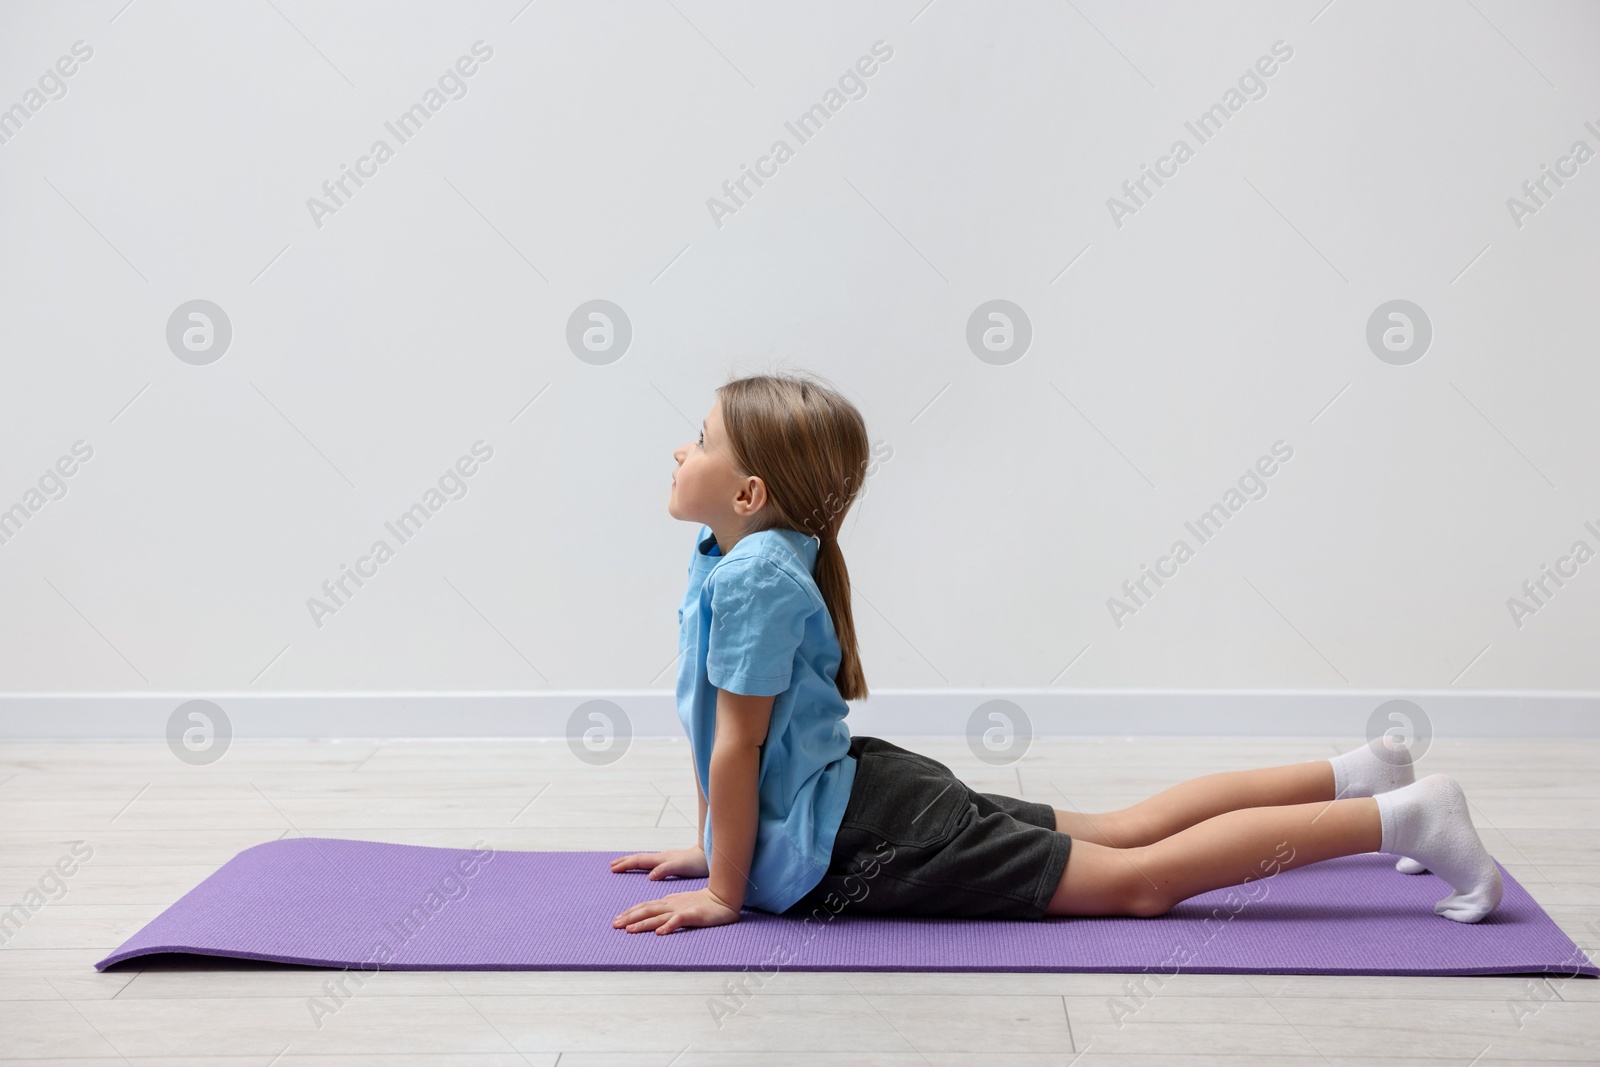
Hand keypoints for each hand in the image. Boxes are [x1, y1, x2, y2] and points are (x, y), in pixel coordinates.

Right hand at [609, 846, 708, 880]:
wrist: (710, 855)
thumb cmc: (697, 863)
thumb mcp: (681, 867)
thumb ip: (666, 870)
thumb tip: (650, 875)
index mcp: (661, 859)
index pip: (639, 860)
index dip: (626, 864)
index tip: (613, 868)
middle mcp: (662, 857)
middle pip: (639, 858)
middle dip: (625, 862)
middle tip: (611, 866)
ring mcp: (666, 859)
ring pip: (645, 860)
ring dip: (632, 862)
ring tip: (623, 865)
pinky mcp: (672, 862)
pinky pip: (652, 863)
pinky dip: (643, 865)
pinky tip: (645, 869)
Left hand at [614, 886, 740, 934]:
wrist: (723, 899)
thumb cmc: (703, 904)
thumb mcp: (681, 905)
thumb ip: (668, 910)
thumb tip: (654, 919)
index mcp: (668, 902)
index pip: (645, 906)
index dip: (630, 912)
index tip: (617, 920)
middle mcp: (671, 905)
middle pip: (647, 910)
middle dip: (629, 918)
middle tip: (615, 925)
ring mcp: (681, 909)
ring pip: (658, 916)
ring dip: (643, 923)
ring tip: (629, 930)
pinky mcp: (693, 915)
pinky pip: (679, 921)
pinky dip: (668, 926)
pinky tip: (659, 933)